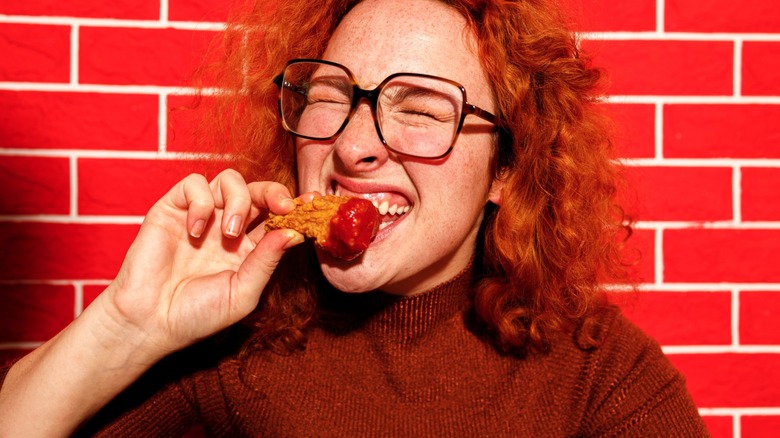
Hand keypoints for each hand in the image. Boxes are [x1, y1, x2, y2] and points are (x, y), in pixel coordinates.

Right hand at [95, 169, 303, 359]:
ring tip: (229, 233)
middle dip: (274, 192)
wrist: (151, 322)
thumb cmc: (197, 315)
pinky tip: (195, 231)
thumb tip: (294, 233)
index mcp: (249, 246)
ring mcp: (201, 216)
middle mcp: (227, 226)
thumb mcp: (243, 292)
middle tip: (283, 207)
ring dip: (237, 200)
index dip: (295, 207)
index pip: (276, 217)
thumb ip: (266, 261)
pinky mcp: (172, 208)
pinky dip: (201, 202)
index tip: (313, 204)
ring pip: (229, 180)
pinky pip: (193, 184)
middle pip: (258, 192)